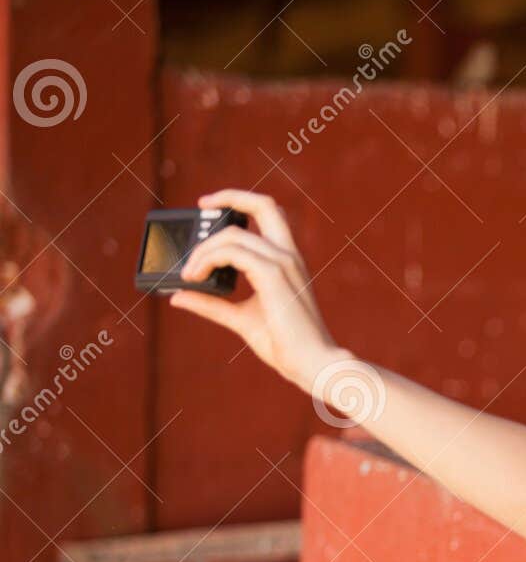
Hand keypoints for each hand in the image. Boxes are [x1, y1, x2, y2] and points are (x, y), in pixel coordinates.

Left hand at [169, 189, 342, 391]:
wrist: (311, 363)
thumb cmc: (285, 344)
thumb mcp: (241, 319)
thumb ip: (212, 305)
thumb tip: (178, 296)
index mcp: (287, 262)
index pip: (269, 214)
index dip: (240, 201)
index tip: (210, 207)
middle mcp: (288, 256)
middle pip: (263, 205)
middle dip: (228, 198)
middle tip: (200, 206)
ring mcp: (283, 263)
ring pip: (232, 235)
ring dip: (202, 250)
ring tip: (188, 273)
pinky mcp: (273, 275)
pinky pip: (231, 252)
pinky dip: (206, 260)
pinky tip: (194, 277)